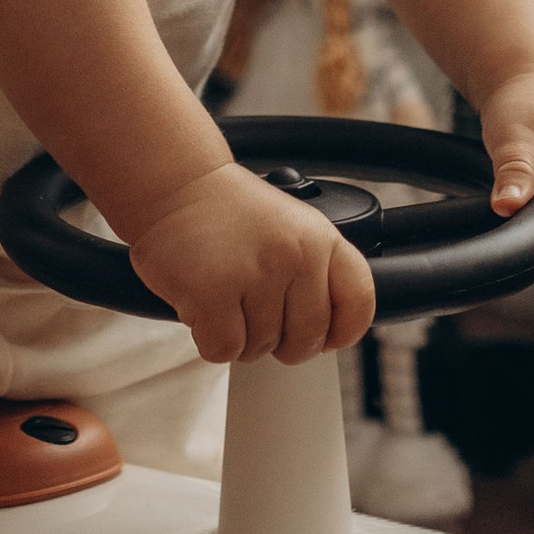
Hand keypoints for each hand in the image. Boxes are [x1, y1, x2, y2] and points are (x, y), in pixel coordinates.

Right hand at [126, 163, 378, 365]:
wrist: (175, 184)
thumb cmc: (228, 213)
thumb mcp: (292, 228)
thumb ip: (315, 273)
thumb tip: (327, 335)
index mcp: (321, 239)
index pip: (358, 301)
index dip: (342, 331)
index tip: (325, 338)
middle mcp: (295, 255)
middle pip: (307, 338)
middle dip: (280, 343)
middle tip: (254, 316)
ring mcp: (255, 274)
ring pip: (261, 347)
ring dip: (239, 336)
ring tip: (223, 297)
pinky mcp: (213, 292)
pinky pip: (224, 349)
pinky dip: (210, 339)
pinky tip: (203, 307)